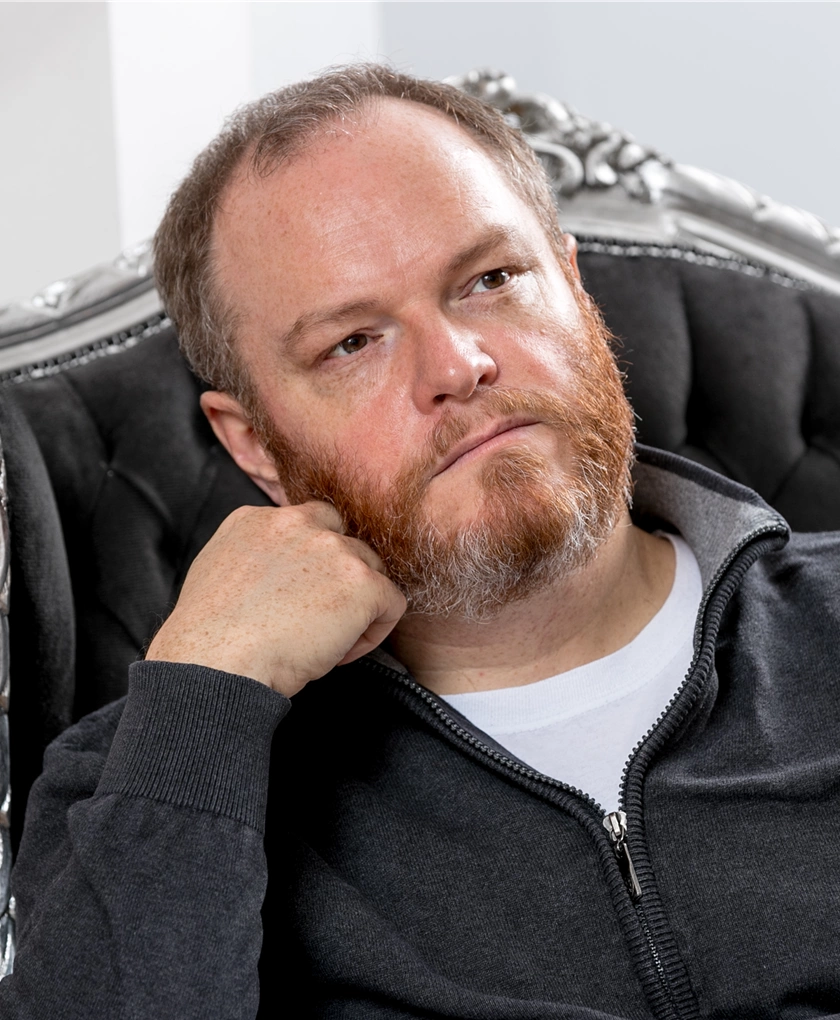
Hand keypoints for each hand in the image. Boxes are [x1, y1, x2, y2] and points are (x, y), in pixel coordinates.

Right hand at [145, 502, 406, 696]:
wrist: (215, 664)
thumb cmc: (210, 640)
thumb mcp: (217, 575)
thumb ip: (253, 557)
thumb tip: (276, 575)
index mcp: (256, 519)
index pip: (307, 524)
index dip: (311, 562)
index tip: (298, 597)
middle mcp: (297, 522)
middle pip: (343, 540)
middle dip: (337, 578)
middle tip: (316, 620)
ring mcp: (332, 549)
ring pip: (370, 569)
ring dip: (356, 604)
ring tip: (325, 642)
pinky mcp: (361, 582)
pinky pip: (391, 602)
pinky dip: (374, 631)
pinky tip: (340, 653)